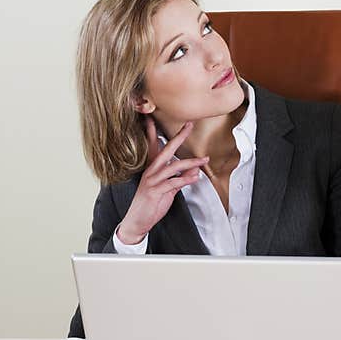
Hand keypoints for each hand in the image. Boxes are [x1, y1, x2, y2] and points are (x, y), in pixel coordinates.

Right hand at [117, 117, 208, 244]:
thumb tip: (194, 172)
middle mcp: (151, 171)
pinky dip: (186, 180)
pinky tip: (195, 177)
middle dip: (178, 137)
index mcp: (152, 169)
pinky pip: (173, 183)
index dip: (155, 131)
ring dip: (190, 162)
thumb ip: (180, 179)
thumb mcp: (167, 190)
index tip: (157, 118)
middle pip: (166, 150)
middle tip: (189, 126)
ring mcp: (153, 181)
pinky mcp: (156, 192)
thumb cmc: (150, 204)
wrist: (137, 221)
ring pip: (173, 166)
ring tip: (203, 160)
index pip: (154, 146)